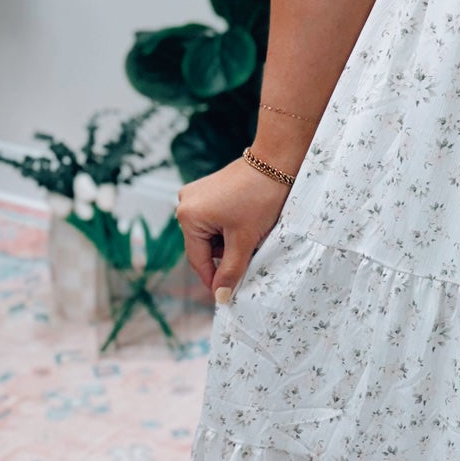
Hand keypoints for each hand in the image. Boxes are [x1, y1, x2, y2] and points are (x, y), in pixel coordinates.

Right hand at [175, 156, 292, 301]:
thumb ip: (231, 270)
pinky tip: (246, 223)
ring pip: (210, 234)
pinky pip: (214, 219)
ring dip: (228, 242)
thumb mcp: (245, 240)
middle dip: (224, 255)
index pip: (198, 260)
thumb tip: (220, 297)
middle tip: (248, 257)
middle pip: (203, 247)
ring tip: (250, 235)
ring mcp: (195, 195)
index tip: (226, 296)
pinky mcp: (207, 190)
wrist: (276, 163)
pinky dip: (228, 228)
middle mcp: (184, 204)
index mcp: (188, 217)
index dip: (213, 279)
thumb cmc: (260, 198)